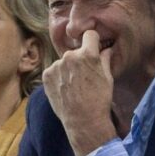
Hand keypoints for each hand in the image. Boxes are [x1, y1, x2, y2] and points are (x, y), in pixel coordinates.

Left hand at [42, 29, 116, 155]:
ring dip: (69, 69)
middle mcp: (69, 56)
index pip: (89, 35)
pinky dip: (59, 77)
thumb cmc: (99, 99)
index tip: (94, 48)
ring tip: (74, 86)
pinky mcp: (46, 75)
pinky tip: (65, 89)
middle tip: (85, 76)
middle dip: (80, 59)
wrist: (83, 120)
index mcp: (87, 54)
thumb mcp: (107, 78)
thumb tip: (106, 49)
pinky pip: (54, 70)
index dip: (93, 41)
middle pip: (76, 51)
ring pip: (64, 62)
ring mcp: (56, 66)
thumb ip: (105, 59)